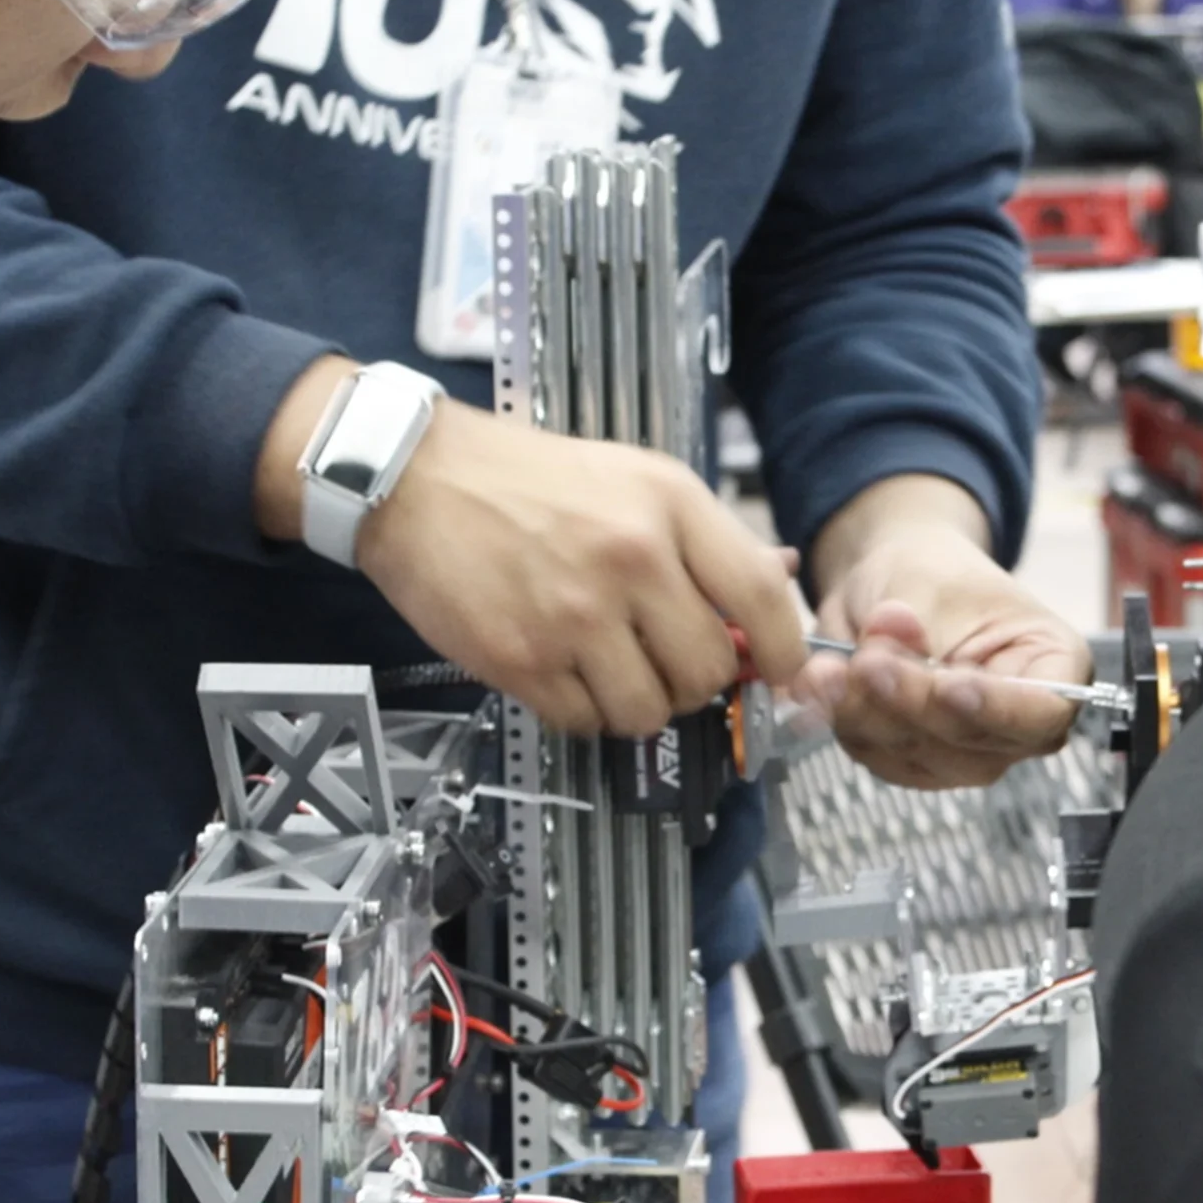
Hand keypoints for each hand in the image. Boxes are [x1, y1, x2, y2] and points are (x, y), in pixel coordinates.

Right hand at [258, 359, 805, 735]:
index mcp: (671, 507)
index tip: (778, 670)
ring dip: (639, 703)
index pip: (765, 599)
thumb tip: (780, 582)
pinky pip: (586, 722)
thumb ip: (709, 538)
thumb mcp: (637, 479)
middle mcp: (632, 560)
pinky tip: (564, 669)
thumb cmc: (532, 479)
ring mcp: (575, 616)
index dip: (785, 652)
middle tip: (665, 657)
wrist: (416, 479)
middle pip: (709, 672)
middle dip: (695, 680)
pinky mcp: (522, 660)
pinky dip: (583, 710)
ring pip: (651, 711)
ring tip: (611, 664)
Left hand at [798, 476, 1090, 789]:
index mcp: (1057, 670)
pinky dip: (843, 720)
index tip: (950, 685)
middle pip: (970, 743)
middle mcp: (1019, 724)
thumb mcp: (932, 580)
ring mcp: (968, 751)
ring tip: (831, 663)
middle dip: (909, 701)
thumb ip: (911, 622)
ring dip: (863, 711)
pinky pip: (875, 755)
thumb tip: (884, 646)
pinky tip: (823, 683)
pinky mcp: (914, 760)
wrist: (899, 584)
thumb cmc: (939, 575)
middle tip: (867, 657)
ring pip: (914, 755)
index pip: (1041, 714)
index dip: (995, 709)